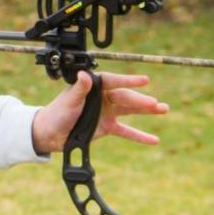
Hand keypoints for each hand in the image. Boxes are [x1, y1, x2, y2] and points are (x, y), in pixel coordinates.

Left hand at [31, 71, 168, 154]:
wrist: (50, 133)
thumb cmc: (57, 113)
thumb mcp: (69, 100)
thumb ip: (80, 88)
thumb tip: (84, 75)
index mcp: (95, 86)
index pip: (114, 81)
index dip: (129, 80)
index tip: (144, 80)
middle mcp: (104, 97)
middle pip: (125, 97)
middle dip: (141, 101)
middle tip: (155, 104)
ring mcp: (107, 112)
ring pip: (131, 110)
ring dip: (147, 110)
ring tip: (164, 109)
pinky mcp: (108, 127)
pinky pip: (127, 131)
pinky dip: (140, 136)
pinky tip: (154, 139)